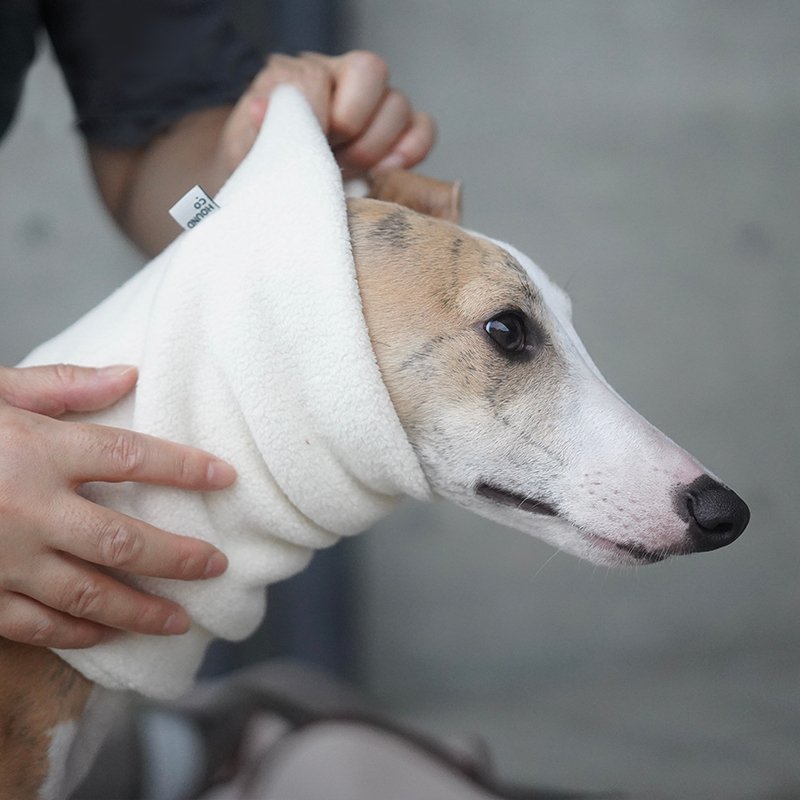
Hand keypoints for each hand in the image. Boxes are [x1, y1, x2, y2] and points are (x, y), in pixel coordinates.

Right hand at [0, 364, 235, 648]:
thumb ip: (62, 385)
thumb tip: (128, 374)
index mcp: (38, 449)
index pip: (134, 458)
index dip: (187, 468)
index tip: (225, 477)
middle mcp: (30, 508)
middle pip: (125, 540)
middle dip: (180, 558)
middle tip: (217, 567)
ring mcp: (2, 557)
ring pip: (88, 593)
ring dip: (141, 610)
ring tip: (181, 620)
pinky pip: (34, 623)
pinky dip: (76, 632)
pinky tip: (107, 634)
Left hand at [218, 50, 436, 179]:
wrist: (274, 196)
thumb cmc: (260, 173)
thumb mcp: (246, 157)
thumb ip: (255, 134)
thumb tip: (264, 109)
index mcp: (296, 76)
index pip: (316, 75)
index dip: (315, 117)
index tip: (303, 150)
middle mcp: (338, 79)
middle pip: (371, 70)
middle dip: (353, 125)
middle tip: (332, 161)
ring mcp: (372, 105)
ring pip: (398, 104)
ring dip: (375, 147)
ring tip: (349, 174)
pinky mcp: (398, 133)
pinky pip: (423, 129)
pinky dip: (410, 152)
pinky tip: (383, 174)